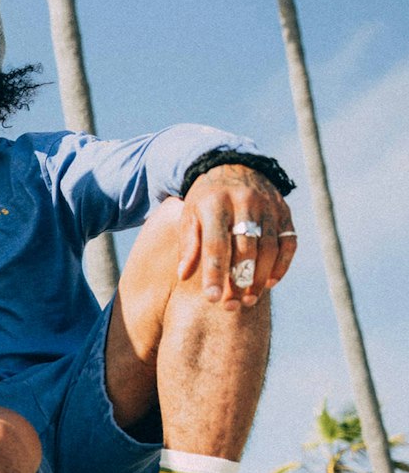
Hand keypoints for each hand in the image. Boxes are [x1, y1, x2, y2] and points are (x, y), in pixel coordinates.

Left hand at [177, 163, 296, 308]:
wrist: (232, 166)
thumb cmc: (205, 200)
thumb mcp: (188, 216)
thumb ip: (188, 244)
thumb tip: (184, 275)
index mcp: (215, 204)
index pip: (216, 244)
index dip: (215, 273)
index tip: (211, 299)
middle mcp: (245, 203)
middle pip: (246, 249)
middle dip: (239, 280)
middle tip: (231, 306)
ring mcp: (269, 206)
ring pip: (269, 247)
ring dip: (261, 277)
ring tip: (249, 300)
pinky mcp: (285, 211)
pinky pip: (288, 241)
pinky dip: (282, 264)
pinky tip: (270, 283)